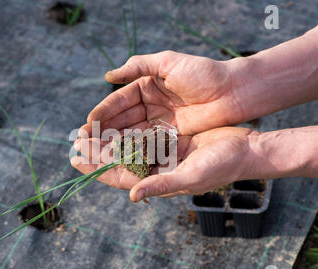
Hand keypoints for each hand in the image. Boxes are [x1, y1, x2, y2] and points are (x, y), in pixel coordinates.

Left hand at [71, 127, 256, 201]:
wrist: (245, 150)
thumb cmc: (222, 167)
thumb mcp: (191, 177)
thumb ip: (162, 185)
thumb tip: (133, 196)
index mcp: (158, 180)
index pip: (120, 176)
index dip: (97, 168)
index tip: (75, 158)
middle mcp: (157, 169)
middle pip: (120, 161)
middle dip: (97, 152)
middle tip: (74, 141)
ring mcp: (164, 154)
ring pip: (128, 147)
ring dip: (109, 140)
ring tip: (88, 130)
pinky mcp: (171, 140)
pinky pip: (143, 135)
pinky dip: (128, 130)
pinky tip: (115, 122)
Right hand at [80, 50, 250, 136]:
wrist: (233, 91)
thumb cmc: (202, 73)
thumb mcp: (168, 62)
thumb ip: (137, 66)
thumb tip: (108, 75)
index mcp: (147, 85)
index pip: (120, 101)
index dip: (103, 113)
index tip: (88, 123)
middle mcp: (151, 104)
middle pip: (122, 120)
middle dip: (103, 131)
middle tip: (83, 141)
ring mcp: (161, 121)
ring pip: (132, 133)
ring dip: (114, 143)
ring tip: (95, 152)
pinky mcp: (171, 135)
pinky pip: (148, 143)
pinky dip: (133, 150)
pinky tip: (118, 157)